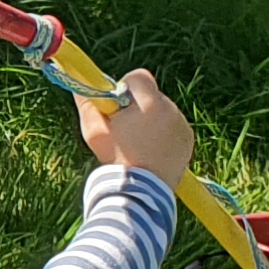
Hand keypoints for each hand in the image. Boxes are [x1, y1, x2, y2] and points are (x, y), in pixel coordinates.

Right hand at [78, 68, 193, 188]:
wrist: (141, 192)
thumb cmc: (115, 160)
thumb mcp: (94, 131)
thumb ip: (87, 102)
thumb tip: (80, 84)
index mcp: (150, 103)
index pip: (139, 76)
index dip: (124, 86)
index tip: (116, 105)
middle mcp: (171, 110)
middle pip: (150, 94)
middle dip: (137, 105)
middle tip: (124, 128)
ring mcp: (182, 125)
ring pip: (162, 110)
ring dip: (150, 120)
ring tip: (137, 144)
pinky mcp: (188, 140)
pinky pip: (172, 126)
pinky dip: (162, 133)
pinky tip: (150, 151)